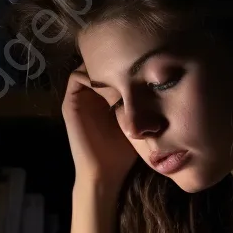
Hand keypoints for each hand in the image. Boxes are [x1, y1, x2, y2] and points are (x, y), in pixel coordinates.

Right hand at [62, 63, 138, 192]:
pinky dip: (91, 75)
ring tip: (121, 71)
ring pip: (87, 66)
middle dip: (114, 59)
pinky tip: (111, 83)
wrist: (105, 174)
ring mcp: (79, 98)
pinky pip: (76, 78)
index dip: (125, 61)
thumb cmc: (123, 153)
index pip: (112, 68)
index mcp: (105, 97)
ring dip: (102, 66)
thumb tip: (162, 81)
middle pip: (99, 63)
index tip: (141, 61)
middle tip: (131, 59)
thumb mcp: (137, 120)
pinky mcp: (70, 104)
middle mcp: (91, 95)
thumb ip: (143, 102)